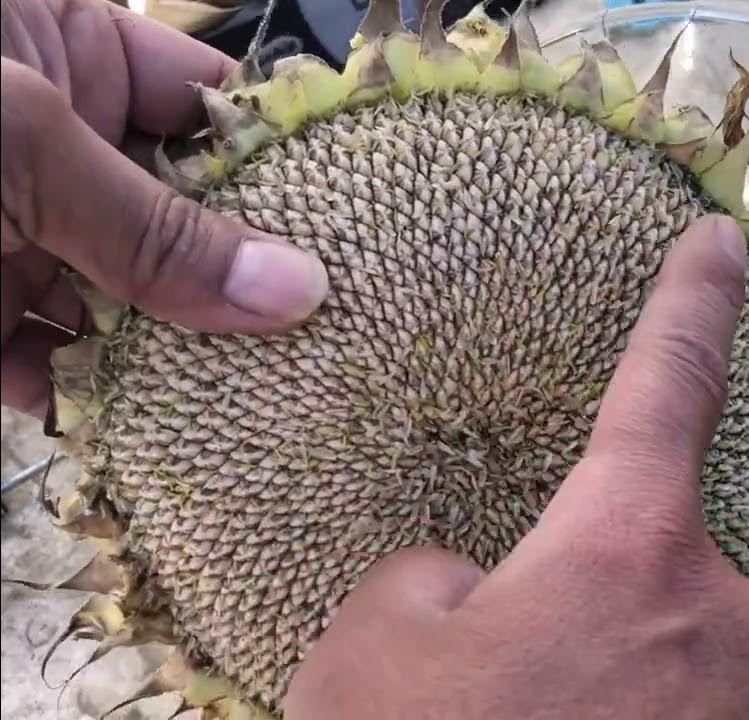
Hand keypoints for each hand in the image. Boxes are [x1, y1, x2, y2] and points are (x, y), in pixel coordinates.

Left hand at [0, 0, 328, 416]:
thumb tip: (298, 291)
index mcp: (72, 52)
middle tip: (336, 332)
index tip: (363, 229)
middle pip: (182, 217)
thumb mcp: (20, 146)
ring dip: (181, 356)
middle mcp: (55, 144)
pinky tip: (161, 433)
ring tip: (270, 397)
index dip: (283, 166)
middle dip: (243, 277)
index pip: (210, 106)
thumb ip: (153, 226)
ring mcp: (14, 233)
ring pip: (126, 302)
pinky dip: (95, 404)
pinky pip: (53, 367)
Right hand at [283, 216, 748, 719]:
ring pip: (692, 667)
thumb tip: (483, 587)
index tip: (722, 237)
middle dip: (602, 619)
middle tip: (529, 693)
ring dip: (629, 696)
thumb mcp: (375, 649)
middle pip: (663, 573)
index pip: (668, 380)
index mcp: (632, 550)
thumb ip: (436, 578)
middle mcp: (733, 618)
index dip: (692, 299)